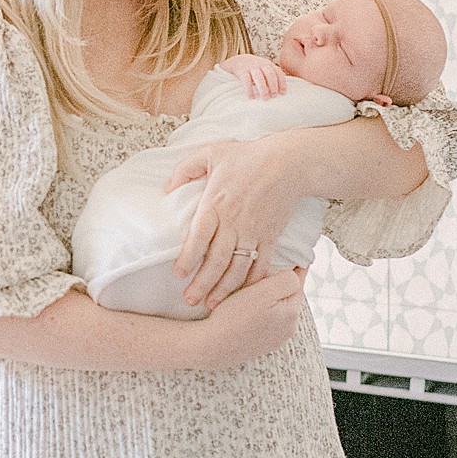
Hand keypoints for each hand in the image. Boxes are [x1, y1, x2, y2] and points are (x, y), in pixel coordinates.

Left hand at [163, 136, 307, 309]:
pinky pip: (261, 265)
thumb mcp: (211, 153)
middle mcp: (234, 222)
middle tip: (189, 300)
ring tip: (211, 304)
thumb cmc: (249, 156)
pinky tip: (242, 294)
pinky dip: (252, 282)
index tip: (178, 274)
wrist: (289, 163)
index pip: (198, 237)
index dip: (188, 259)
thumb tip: (167, 187)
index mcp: (216, 204)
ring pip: (237, 268)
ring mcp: (254, 232)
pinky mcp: (271, 237)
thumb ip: (185, 168)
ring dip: (223, 289)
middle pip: (216, 260)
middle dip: (202, 284)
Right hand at [196, 266, 306, 367]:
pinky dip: (256, 314)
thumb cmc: (234, 317)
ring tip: (248, 292)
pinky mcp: (258, 345)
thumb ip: (286, 279)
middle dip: (276, 285)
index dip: (291, 268)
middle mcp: (287, 329)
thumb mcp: (264, 291)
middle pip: (286, 296)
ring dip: (266, 300)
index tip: (293, 258)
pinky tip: (242, 311)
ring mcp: (273, 339)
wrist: (210, 346)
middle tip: (260, 273)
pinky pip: (262, 323)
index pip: (297, 282)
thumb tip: (293, 274)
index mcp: (292, 313)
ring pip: (274, 309)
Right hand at [217, 53, 285, 99]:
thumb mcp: (264, 69)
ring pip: (259, 77)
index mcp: (268, 64)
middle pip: (270, 74)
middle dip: (273, 86)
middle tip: (274, 96)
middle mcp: (261, 64)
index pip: (278, 72)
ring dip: (263, 88)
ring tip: (265, 98)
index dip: (281, 82)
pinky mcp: (241, 71)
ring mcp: (251, 67)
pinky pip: (246, 80)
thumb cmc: (254, 69)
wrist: (237, 60)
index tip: (283, 93)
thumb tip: (281, 91)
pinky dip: (249, 89)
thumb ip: (271, 76)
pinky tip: (252, 98)